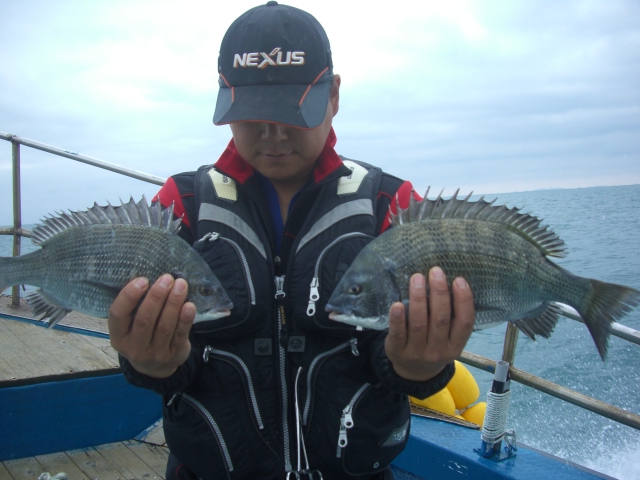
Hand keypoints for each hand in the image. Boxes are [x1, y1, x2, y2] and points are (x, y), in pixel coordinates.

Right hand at [108, 274, 195, 378]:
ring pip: (164, 326)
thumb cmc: (142, 336)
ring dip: (173, 303)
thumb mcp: (131, 327)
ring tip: (180, 285)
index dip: (128, 297)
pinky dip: (185, 319)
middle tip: (167, 278)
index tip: (142, 280)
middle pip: (144, 320)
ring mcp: (155, 354)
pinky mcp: (174, 354)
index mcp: (118, 337)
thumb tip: (153, 278)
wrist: (156, 367)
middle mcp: (134, 348)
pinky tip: (189, 305)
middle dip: (156, 297)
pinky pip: (180, 335)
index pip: (117, 316)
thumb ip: (136, 308)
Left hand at [384, 267, 474, 381]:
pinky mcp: (397, 351)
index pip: (465, 323)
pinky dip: (398, 318)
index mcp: (455, 346)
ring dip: (418, 298)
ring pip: (419, 323)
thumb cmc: (433, 345)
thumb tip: (448, 282)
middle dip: (439, 293)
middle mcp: (438, 351)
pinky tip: (397, 304)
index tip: (459, 280)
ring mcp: (417, 352)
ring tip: (417, 278)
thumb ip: (451, 319)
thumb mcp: (448, 340)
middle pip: (441, 319)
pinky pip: (398, 333)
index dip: (464, 301)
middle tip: (436, 271)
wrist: (414, 372)